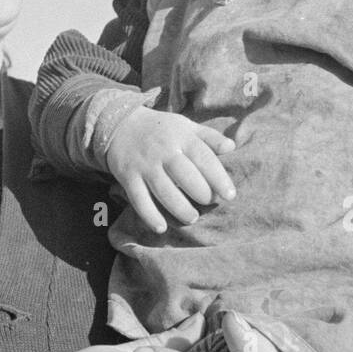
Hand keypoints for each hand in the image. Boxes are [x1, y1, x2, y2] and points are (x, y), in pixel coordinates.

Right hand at [104, 107, 235, 232]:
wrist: (120, 124)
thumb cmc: (161, 129)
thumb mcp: (186, 126)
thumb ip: (209, 137)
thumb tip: (232, 146)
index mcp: (182, 136)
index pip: (204, 158)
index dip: (219, 178)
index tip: (230, 195)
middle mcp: (163, 150)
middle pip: (185, 176)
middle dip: (201, 194)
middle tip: (208, 203)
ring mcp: (145, 165)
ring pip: (164, 191)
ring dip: (180, 209)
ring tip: (192, 218)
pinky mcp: (128, 176)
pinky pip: (139, 199)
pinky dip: (150, 215)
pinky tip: (161, 228)